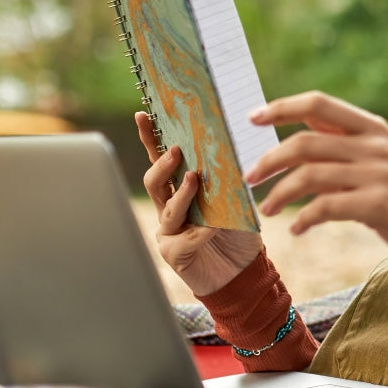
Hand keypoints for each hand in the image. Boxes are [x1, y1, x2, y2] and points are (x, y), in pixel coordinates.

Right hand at [136, 112, 263, 295]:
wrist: (245, 273)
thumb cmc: (238, 233)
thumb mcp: (235, 200)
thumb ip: (224, 180)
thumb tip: (225, 151)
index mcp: (180, 190)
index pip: (162, 160)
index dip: (150, 138)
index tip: (143, 113)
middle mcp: (169, 208)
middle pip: (153, 181)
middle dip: (162, 165)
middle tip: (175, 150)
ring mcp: (168, 231)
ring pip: (167, 209)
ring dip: (181, 194)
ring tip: (194, 179)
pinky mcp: (174, 254)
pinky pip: (184, 239)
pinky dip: (202, 232)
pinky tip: (214, 229)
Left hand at [245, 91, 387, 256]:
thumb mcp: (379, 154)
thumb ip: (344, 136)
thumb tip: (300, 119)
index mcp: (372, 126)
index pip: (319, 104)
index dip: (282, 108)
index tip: (251, 118)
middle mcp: (374, 145)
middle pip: (305, 143)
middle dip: (269, 160)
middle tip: (249, 178)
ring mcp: (378, 174)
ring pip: (309, 176)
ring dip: (280, 194)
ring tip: (266, 210)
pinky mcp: (378, 204)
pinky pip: (325, 207)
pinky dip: (303, 219)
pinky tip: (296, 229)